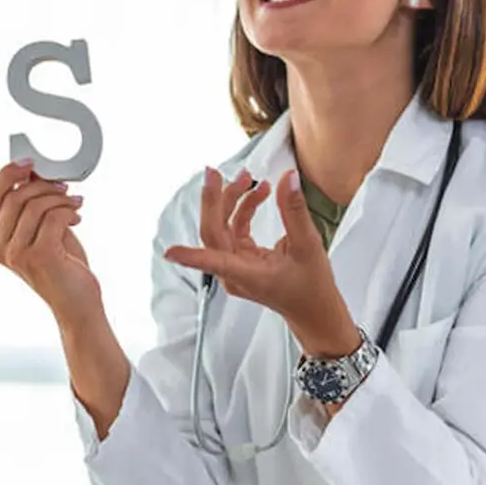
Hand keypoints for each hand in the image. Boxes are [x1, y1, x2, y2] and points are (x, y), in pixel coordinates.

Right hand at [0, 160, 98, 321]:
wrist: (77, 305)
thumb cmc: (62, 268)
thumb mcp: (43, 231)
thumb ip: (34, 205)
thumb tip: (35, 172)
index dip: (7, 173)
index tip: (29, 162)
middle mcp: (1, 247)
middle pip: (14, 196)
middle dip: (42, 184)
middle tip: (63, 186)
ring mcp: (17, 254)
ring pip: (34, 204)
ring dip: (60, 198)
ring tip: (74, 203)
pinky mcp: (39, 256)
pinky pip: (53, 216)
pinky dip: (68, 210)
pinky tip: (77, 216)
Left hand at [163, 168, 359, 357]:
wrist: (315, 312)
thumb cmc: (312, 287)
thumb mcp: (308, 246)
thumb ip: (294, 211)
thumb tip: (287, 178)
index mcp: (247, 275)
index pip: (214, 262)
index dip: (192, 256)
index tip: (170, 252)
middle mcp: (235, 273)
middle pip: (213, 232)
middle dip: (214, 200)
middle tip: (214, 172)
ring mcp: (236, 267)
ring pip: (222, 228)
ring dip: (232, 201)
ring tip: (249, 178)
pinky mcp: (241, 260)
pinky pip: (235, 230)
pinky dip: (243, 210)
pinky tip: (259, 194)